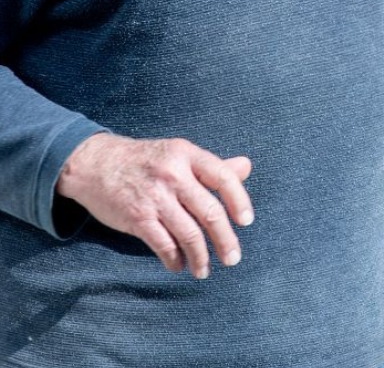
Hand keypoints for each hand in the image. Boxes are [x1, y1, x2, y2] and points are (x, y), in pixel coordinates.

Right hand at [55, 133, 253, 278]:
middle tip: (233, 258)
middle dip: (225, 239)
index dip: (239, 200)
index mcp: (188, 155)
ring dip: (201, 256)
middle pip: (209, 211)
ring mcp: (155, 197)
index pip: (223, 177)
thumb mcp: (180, 153)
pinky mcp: (137, 218)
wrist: (96, 163)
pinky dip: (174, 259)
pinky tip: (179, 266)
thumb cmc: (146, 160)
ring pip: (188, 233)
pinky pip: (163, 244)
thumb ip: (212, 165)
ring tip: (205, 270)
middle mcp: (174, 174)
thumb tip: (246, 167)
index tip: (246, 222)